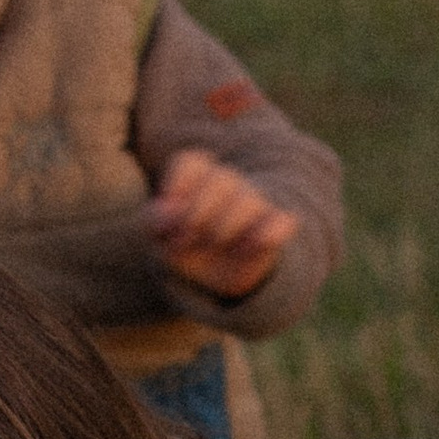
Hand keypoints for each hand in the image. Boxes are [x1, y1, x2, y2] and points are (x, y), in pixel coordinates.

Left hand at [146, 148, 298, 301]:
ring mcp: (256, 202)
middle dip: (199, 213)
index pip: (191, 162)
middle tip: (189, 239)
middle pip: (221, 179)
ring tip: (216, 244)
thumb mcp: (160, 236)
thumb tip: (171, 215)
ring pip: (249, 200)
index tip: (168, 219)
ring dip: (226, 227)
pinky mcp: (277, 226)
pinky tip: (246, 249)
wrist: (216, 275)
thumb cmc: (185, 244)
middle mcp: (229, 183)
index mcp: (198, 176)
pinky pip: (281, 222)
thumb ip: (156, 221)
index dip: (177, 188)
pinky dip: (267, 235)